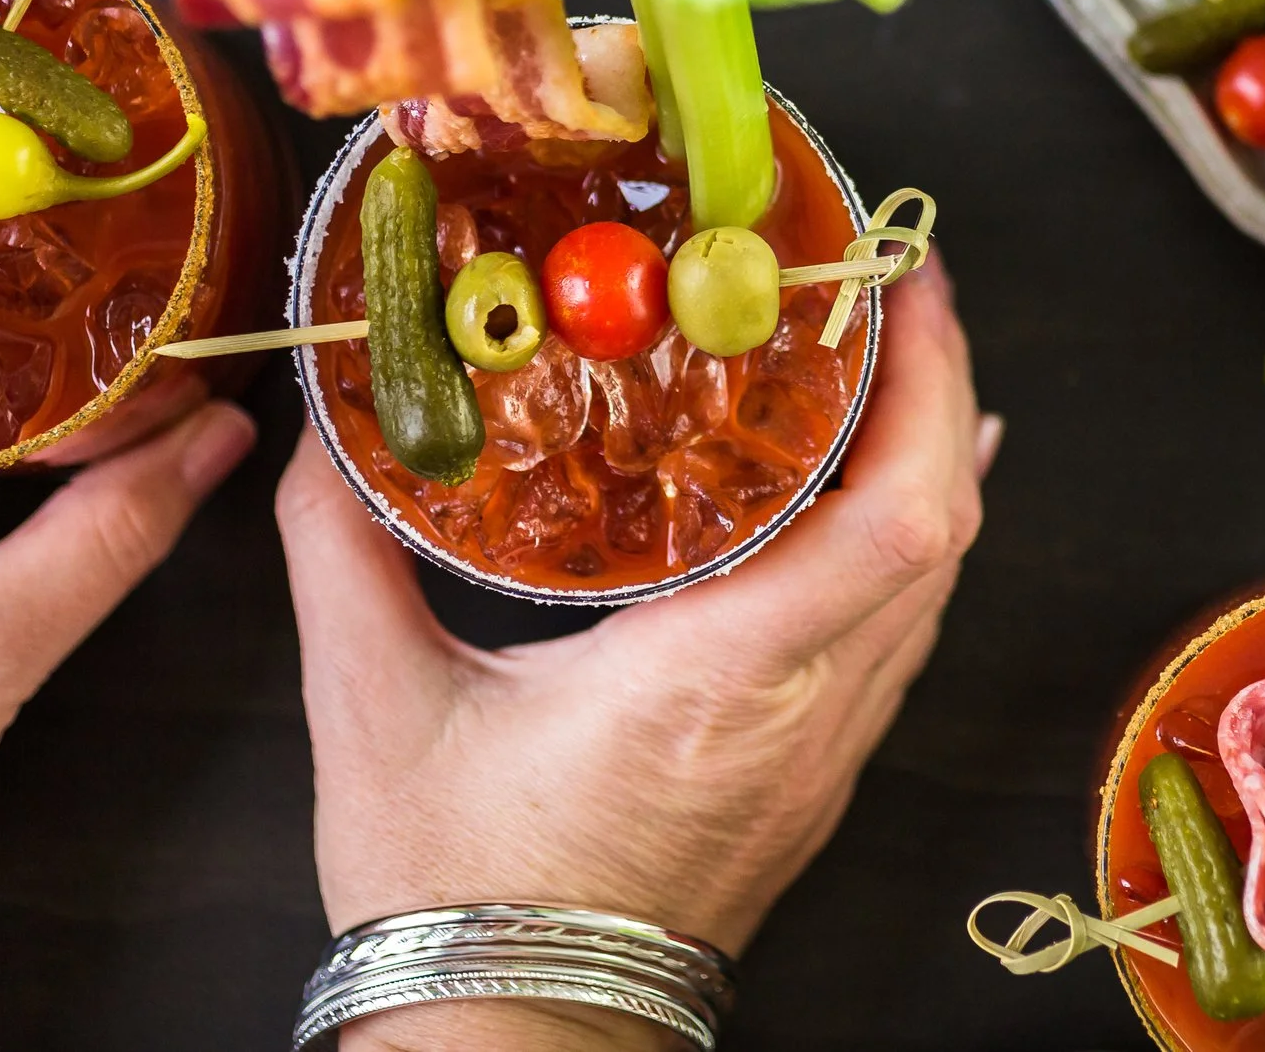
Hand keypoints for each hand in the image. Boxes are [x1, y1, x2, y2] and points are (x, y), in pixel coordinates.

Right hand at [279, 262, 993, 1051]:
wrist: (514, 1042)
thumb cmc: (458, 895)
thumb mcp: (373, 708)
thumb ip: (343, 549)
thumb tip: (321, 434)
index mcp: (716, 676)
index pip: (896, 522)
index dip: (928, 390)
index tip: (902, 288)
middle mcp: (803, 710)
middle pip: (944, 532)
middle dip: (941, 390)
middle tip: (895, 287)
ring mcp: (826, 751)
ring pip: (935, 584)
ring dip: (936, 460)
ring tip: (901, 359)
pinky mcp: (818, 778)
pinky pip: (905, 633)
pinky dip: (914, 540)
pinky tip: (896, 493)